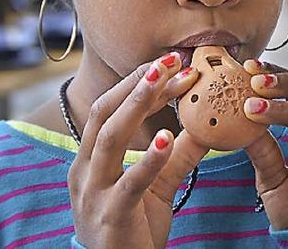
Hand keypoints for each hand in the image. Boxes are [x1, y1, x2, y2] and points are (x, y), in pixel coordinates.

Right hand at [68, 54, 207, 247]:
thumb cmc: (133, 228)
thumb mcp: (157, 185)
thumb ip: (177, 156)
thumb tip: (204, 126)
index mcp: (90, 159)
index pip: (110, 110)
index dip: (138, 85)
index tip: (172, 66)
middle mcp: (83, 170)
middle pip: (104, 113)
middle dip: (135, 83)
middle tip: (169, 59)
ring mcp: (92, 193)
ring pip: (108, 138)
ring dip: (137, 104)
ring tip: (164, 80)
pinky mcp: (109, 217)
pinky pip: (129, 183)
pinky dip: (148, 158)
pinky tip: (167, 138)